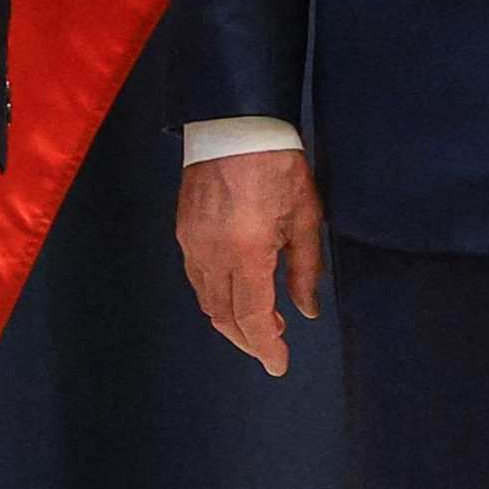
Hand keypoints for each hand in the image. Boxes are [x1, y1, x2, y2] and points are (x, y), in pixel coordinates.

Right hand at [177, 147, 327, 375]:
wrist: (234, 122)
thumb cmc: (278, 162)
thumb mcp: (305, 213)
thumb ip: (305, 267)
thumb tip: (306, 311)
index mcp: (247, 252)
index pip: (253, 317)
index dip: (266, 347)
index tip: (279, 365)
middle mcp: (212, 255)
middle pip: (224, 316)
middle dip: (248, 339)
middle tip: (273, 345)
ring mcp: (192, 244)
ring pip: (207, 300)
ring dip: (231, 319)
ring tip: (262, 320)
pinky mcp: (183, 232)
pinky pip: (197, 278)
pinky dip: (217, 296)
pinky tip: (238, 291)